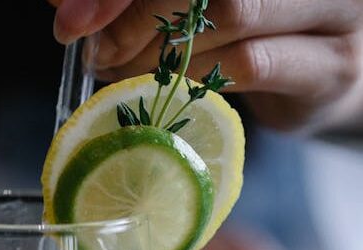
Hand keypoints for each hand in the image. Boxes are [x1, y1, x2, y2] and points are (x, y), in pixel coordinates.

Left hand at [50, 0, 362, 131]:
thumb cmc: (243, 27)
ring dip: (157, 58)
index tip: (74, 22)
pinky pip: (248, 65)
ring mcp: (332, 8)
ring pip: (227, 19)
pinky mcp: (331, 65)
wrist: (317, 74)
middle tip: (99, 53)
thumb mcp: (186, 1)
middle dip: (135, 22)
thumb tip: (66, 5)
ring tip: (124, 73)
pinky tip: (167, 90)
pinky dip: (194, 82)